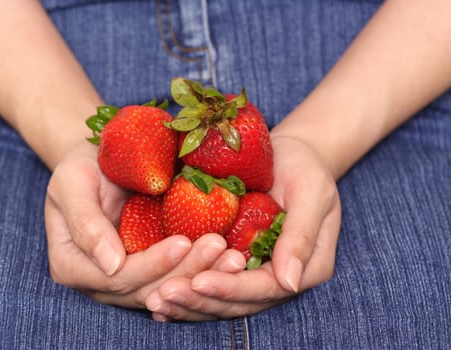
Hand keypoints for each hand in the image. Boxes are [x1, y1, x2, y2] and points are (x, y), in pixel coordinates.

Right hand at [44, 140, 243, 308]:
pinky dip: (204, 268)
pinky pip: (178, 274)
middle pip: (147, 289)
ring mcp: (128, 277)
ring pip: (168, 287)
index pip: (116, 278)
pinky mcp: (152, 267)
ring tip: (232, 257)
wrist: (101, 158)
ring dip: (202, 273)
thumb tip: (110, 265)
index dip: (151, 265)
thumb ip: (85, 224)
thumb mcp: (73, 184)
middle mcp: (100, 280)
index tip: (183, 241)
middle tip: (220, 249)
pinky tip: (228, 257)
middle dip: (186, 272)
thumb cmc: (82, 165)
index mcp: (72, 266)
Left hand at [145, 134, 341, 320]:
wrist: (289, 156)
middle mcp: (279, 278)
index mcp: (306, 268)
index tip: (198, 280)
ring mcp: (255, 273)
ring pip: (221, 300)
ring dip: (188, 303)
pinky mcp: (234, 263)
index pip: (265, 289)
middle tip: (162, 294)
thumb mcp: (310, 193)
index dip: (231, 288)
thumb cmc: (304, 168)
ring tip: (155, 300)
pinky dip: (187, 292)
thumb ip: (300, 236)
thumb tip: (290, 283)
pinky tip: (158, 299)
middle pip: (238, 302)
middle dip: (200, 300)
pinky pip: (211, 282)